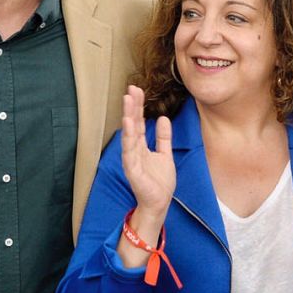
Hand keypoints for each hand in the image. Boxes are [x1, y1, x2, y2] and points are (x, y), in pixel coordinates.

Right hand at [119, 85, 174, 217]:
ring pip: (129, 134)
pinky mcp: (132, 169)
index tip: (137, 90)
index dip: (138, 106)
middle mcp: (134, 150)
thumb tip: (163, 118)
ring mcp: (131, 159)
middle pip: (132, 124)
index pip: (139, 122)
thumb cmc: (159, 182)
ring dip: (128, 117)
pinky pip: (129, 151)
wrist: (159, 203)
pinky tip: (128, 123)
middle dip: (132, 107)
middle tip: (131, 89)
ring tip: (128, 101)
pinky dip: (128, 137)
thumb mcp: (165, 155)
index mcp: (141, 146)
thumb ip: (163, 138)